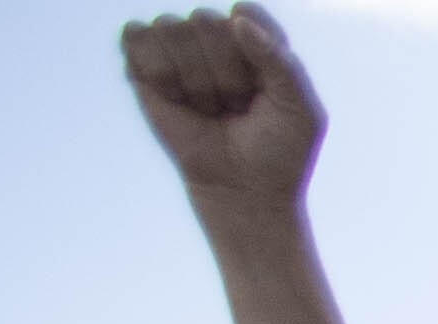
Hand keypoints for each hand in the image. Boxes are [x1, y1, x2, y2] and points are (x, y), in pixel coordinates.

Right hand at [124, 7, 325, 207]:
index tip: (264, 90)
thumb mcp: (300, 107)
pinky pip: (137, 36)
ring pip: (171, 26)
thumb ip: (279, 58)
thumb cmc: (278, 150)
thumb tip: (236, 19)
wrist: (244, 190)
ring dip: (192, 78)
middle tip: (235, 107)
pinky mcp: (145, 68)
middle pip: (206, 19)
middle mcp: (217, 38)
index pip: (248, 12)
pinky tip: (174, 97)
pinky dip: (156, 69)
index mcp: (258, 38)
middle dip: (223, 73)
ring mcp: (180, 50)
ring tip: (208, 107)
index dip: (254, 52)